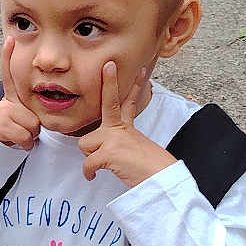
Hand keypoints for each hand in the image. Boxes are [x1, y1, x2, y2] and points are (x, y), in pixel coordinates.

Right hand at [0, 36, 40, 149]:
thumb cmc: (13, 126)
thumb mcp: (20, 112)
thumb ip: (28, 106)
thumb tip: (40, 111)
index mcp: (11, 95)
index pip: (8, 73)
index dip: (7, 55)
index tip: (9, 39)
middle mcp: (5, 102)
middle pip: (32, 114)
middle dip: (33, 125)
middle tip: (24, 127)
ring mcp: (0, 113)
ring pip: (30, 126)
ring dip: (30, 135)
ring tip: (20, 133)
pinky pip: (24, 136)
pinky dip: (26, 143)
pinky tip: (17, 141)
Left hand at [79, 61, 174, 187]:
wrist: (160, 180)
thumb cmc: (148, 170)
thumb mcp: (134, 151)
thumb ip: (118, 144)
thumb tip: (102, 151)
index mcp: (127, 129)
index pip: (129, 104)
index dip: (135, 86)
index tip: (140, 71)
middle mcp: (120, 130)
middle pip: (110, 103)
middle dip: (109, 82)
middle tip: (109, 65)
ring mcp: (114, 139)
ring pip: (85, 144)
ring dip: (91, 156)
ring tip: (105, 163)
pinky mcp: (108, 152)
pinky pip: (87, 163)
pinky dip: (89, 172)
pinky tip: (93, 175)